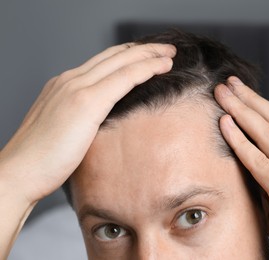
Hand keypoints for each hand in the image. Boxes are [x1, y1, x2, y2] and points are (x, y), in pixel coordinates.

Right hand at [0, 43, 175, 203]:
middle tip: (165, 49)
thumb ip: (82, 120)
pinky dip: (146, 68)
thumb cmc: (41, 160)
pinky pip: (124, 78)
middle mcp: (69, 80)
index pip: (102, 62)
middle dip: (143, 49)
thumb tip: (103, 125)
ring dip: (149, 55)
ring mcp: (76, 88)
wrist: (19, 172)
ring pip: (122, 61)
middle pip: (114, 55)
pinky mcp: (86, 102)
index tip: (147, 57)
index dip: (128, 56)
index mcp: (64, 86)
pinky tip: (163, 66)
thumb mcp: (63, 129)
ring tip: (170, 54)